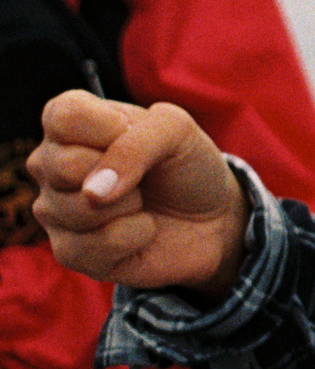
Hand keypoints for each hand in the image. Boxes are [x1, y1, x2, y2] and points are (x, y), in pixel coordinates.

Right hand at [29, 92, 248, 297]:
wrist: (210, 216)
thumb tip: (93, 192)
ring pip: (80, 208)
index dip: (108, 127)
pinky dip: (135, 236)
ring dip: (131, 205)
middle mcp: (50, 166)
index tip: (132, 133)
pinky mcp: (69, 253)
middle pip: (63, 164)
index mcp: (70, 125)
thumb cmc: (185, 165)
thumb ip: (137, 143)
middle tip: (141, 174)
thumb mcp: (177, 131)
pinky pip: (95, 246)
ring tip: (140, 202)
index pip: (62, 116)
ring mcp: (54, 211)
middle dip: (124, 170)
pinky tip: (140, 230)